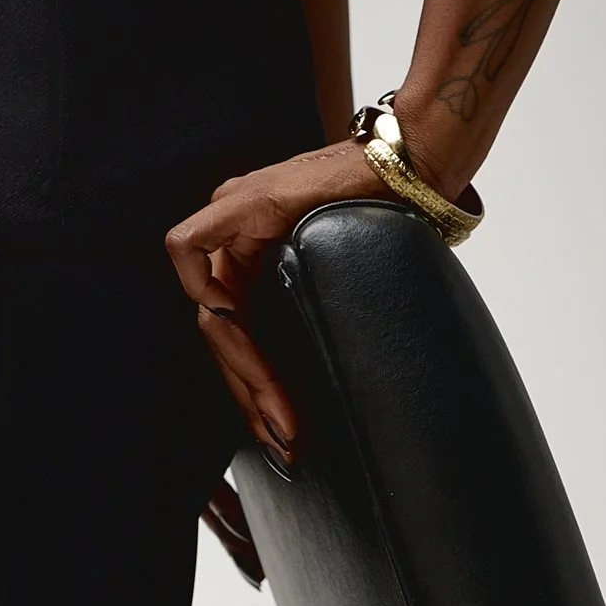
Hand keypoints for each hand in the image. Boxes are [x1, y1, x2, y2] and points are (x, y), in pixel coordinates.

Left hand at [165, 138, 382, 464]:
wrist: (415, 166)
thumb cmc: (389, 216)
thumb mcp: (339, 280)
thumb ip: (308, 315)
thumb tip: (309, 390)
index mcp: (252, 255)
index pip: (234, 336)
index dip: (254, 390)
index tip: (285, 430)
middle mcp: (235, 238)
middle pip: (220, 334)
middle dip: (253, 395)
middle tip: (286, 439)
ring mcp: (233, 216)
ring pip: (210, 312)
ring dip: (247, 372)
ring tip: (282, 419)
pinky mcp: (242, 200)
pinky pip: (190, 253)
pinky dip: (206, 300)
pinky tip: (245, 348)